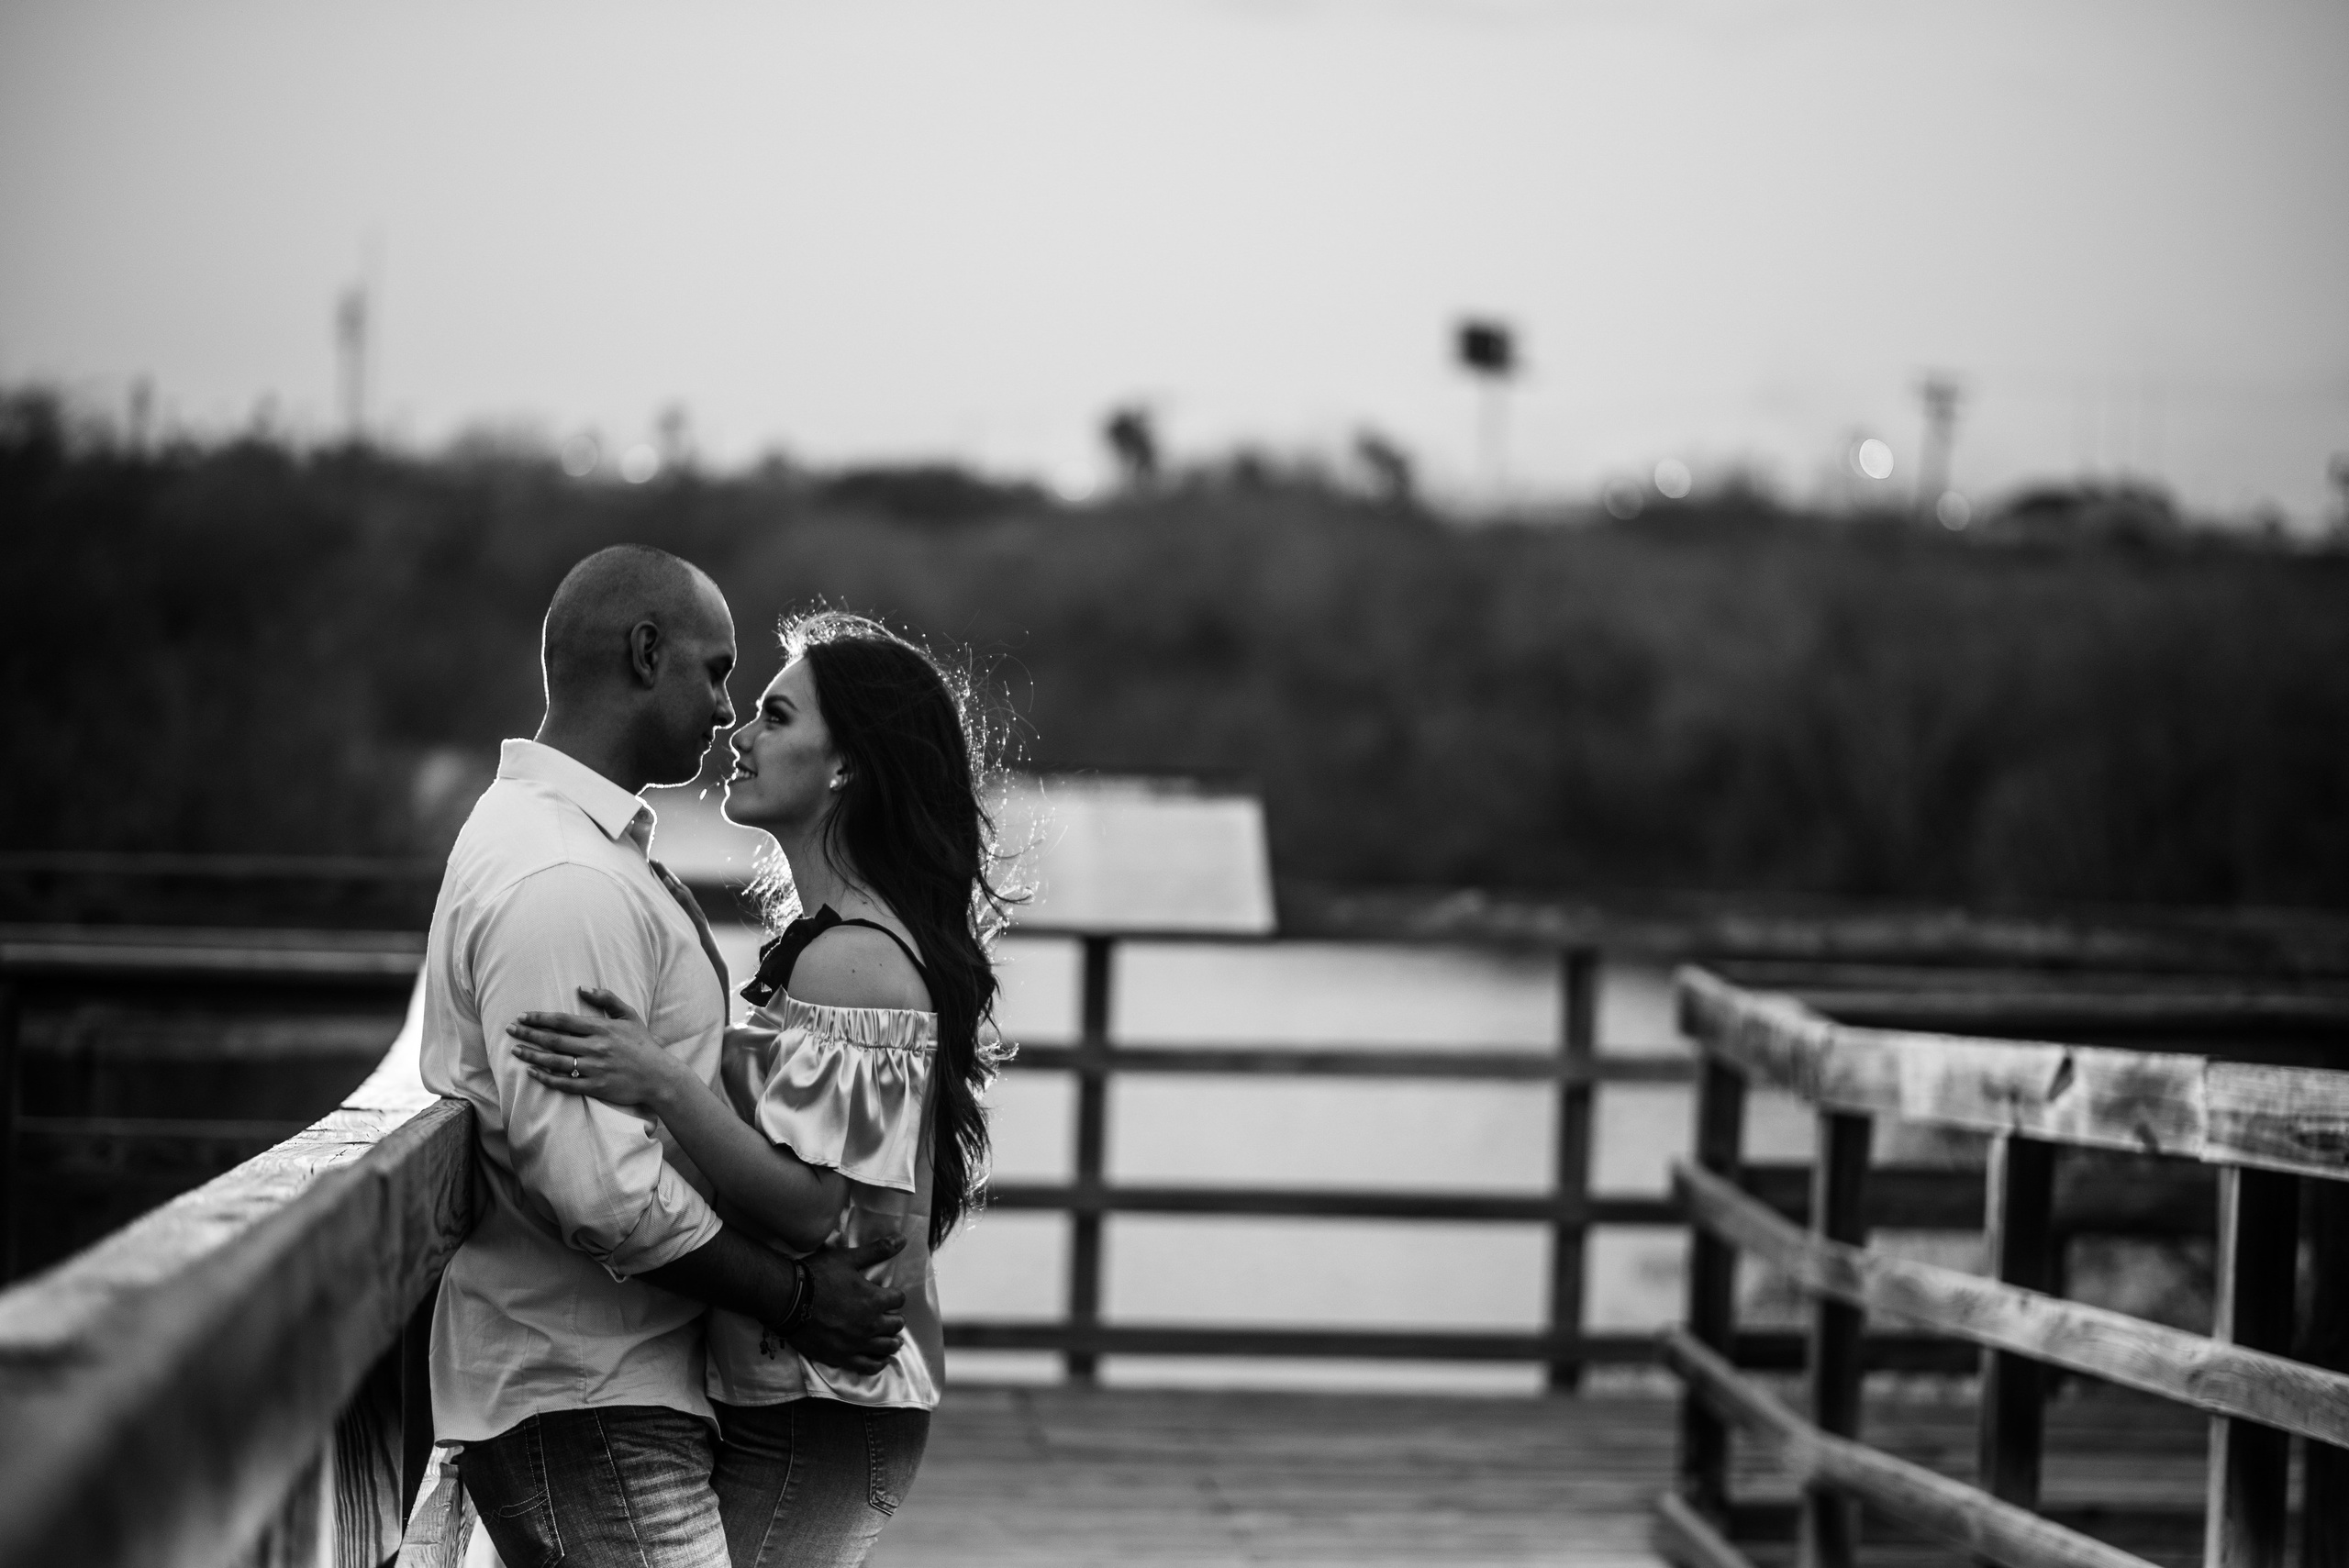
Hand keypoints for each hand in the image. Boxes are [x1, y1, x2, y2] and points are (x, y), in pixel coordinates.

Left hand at [507, 988, 683, 1109]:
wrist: (658, 1076)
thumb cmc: (642, 1044)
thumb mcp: (629, 1015)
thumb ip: (607, 999)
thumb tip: (582, 988)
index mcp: (601, 1028)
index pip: (563, 1021)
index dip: (540, 1018)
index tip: (522, 1016)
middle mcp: (595, 1047)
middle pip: (553, 1040)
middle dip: (528, 1034)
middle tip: (509, 1029)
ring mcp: (594, 1068)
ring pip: (555, 1061)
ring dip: (532, 1056)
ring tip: (515, 1050)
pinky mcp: (595, 1087)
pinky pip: (565, 1083)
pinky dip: (546, 1078)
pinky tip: (532, 1073)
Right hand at [788, 1234, 908, 1373]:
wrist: (789, 1300)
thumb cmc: (818, 1276)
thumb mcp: (848, 1258)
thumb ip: (877, 1250)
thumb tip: (902, 1239)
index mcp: (875, 1300)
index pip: (899, 1299)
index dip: (895, 1296)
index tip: (889, 1295)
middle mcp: (870, 1324)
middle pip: (896, 1324)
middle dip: (895, 1318)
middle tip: (889, 1316)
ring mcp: (857, 1344)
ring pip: (887, 1347)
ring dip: (892, 1341)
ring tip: (891, 1338)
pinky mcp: (842, 1357)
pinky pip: (869, 1367)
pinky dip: (878, 1363)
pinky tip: (880, 1358)